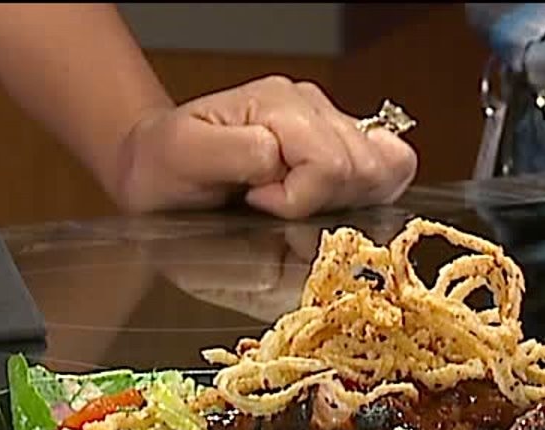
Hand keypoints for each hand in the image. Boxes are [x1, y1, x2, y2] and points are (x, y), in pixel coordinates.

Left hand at [113, 75, 418, 218]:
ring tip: (297, 205)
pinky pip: (388, 170)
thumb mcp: (183, 158)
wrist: (156, 167)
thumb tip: (280, 161)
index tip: (258, 204)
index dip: (300, 201)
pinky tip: (325, 204)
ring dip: (346, 203)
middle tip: (276, 208)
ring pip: (384, 171)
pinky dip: (366, 197)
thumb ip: (235, 153)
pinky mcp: (338, 146)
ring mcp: (329, 124)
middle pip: (366, 169)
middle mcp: (311, 107)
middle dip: (326, 205)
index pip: (331, 165)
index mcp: (278, 105)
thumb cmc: (166, 167)